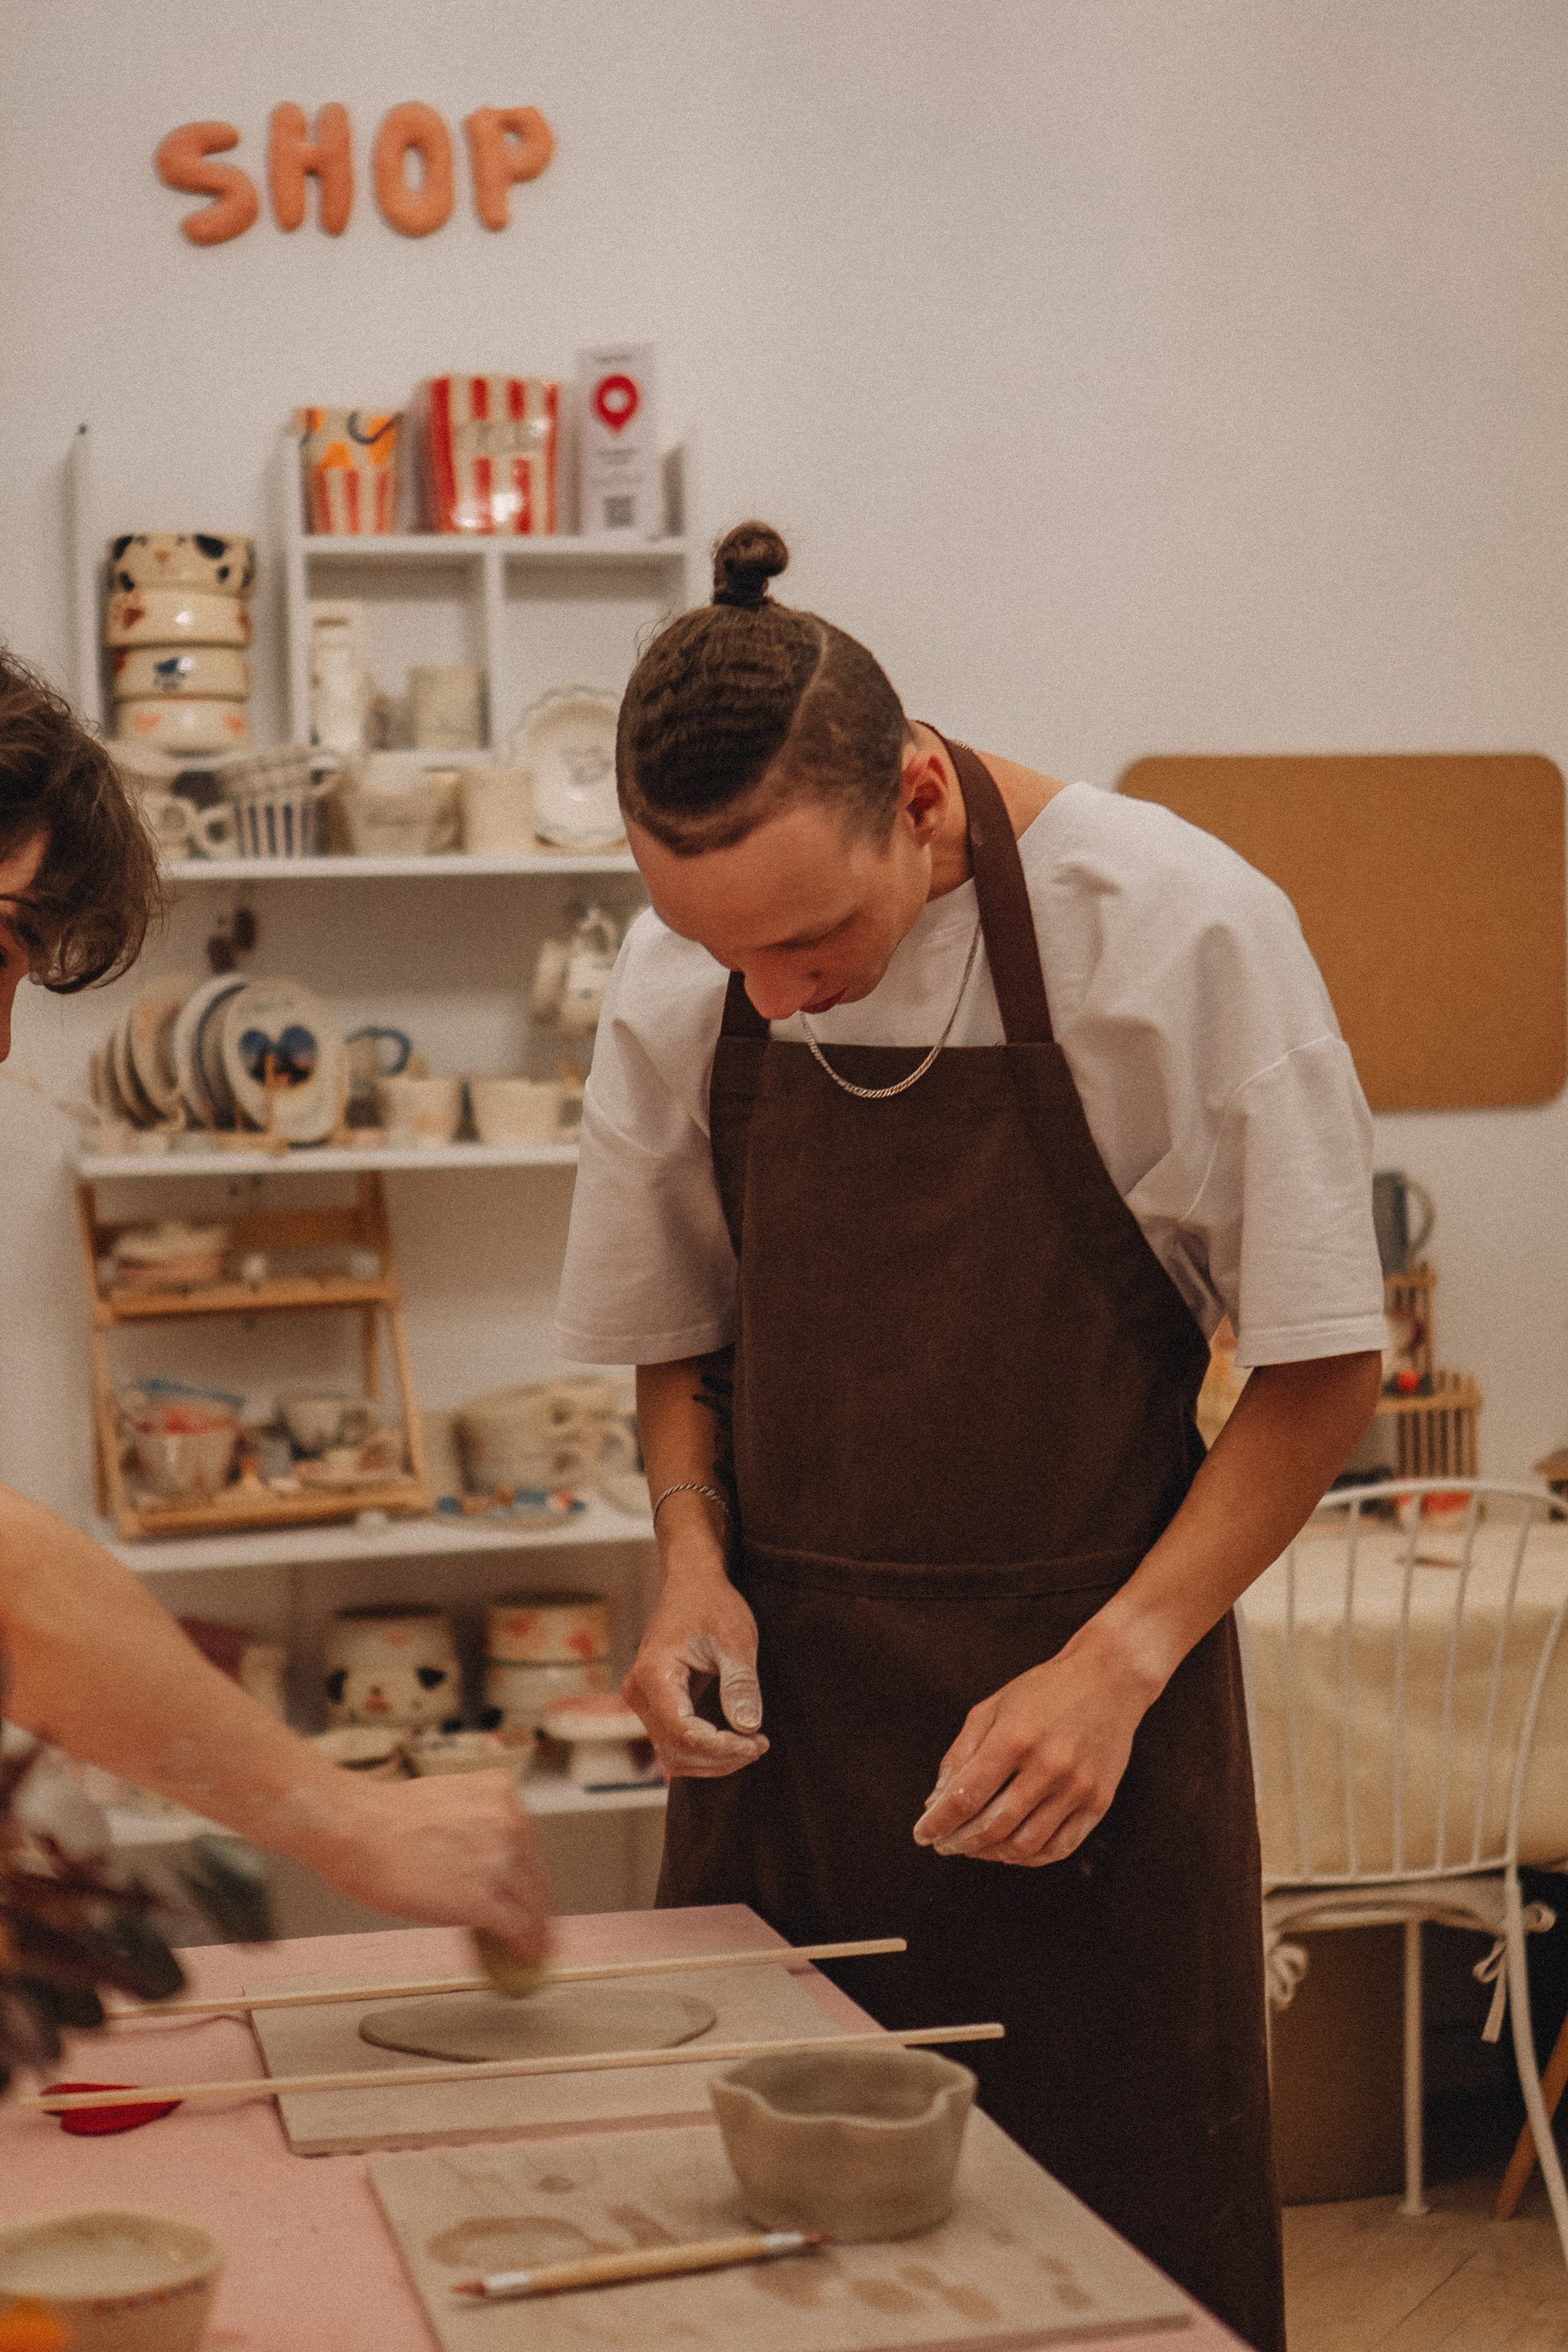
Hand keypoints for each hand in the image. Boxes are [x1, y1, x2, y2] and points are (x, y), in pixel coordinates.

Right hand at [302, 1769, 552, 1960]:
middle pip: (537, 1877)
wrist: (356, 1828)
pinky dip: (522, 1947)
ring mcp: (499, 1859)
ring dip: (534, 1933)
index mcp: (500, 1792)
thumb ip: (476, 1828)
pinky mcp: (483, 1897)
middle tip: (541, 1933)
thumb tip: (487, 1865)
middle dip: (539, 1910)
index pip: (530, 1847)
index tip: (539, 1898)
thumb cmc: (383, 1819)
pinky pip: (514, 1928)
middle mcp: (508, 1820)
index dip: (535, 1881)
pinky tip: (521, 1958)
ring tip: (533, 1951)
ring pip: (531, 1906)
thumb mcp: (448, 1804)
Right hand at [622, 1565, 767, 1778]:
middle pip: (676, 1750)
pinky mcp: (654, 1704)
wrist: (692, 1583)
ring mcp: (643, 1700)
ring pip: (673, 1754)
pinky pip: (673, 1743)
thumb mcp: (735, 1640)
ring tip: (750, 1744)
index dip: (722, 1748)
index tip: (758, 1741)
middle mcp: (638, 1692)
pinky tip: (733, 1741)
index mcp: (654, 1674)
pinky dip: (703, 1751)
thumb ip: (740, 1683)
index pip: (684, 1733)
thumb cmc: (713, 1605)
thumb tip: (748, 1727)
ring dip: (712, 1760)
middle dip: (720, 1758)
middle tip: (759, 1745)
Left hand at [911, 1624, 1156, 1866]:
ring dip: (990, 1855)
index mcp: (1014, 1737)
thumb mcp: (992, 1708)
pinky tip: (1008, 1850)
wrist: (1109, 1680)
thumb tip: (934, 1804)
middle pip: (993, 1827)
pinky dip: (1028, 1858)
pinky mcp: (1099, 1802)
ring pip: (1025, 1845)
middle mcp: (1049, 1765)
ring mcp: (1077, 1787)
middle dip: (959, 1843)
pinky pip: (1059, 1848)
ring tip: (972, 1848)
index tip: (921, 1834)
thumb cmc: (1042, 1691)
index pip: (966, 1797)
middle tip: (943, 1844)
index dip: (938, 1822)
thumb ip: (960, 1755)